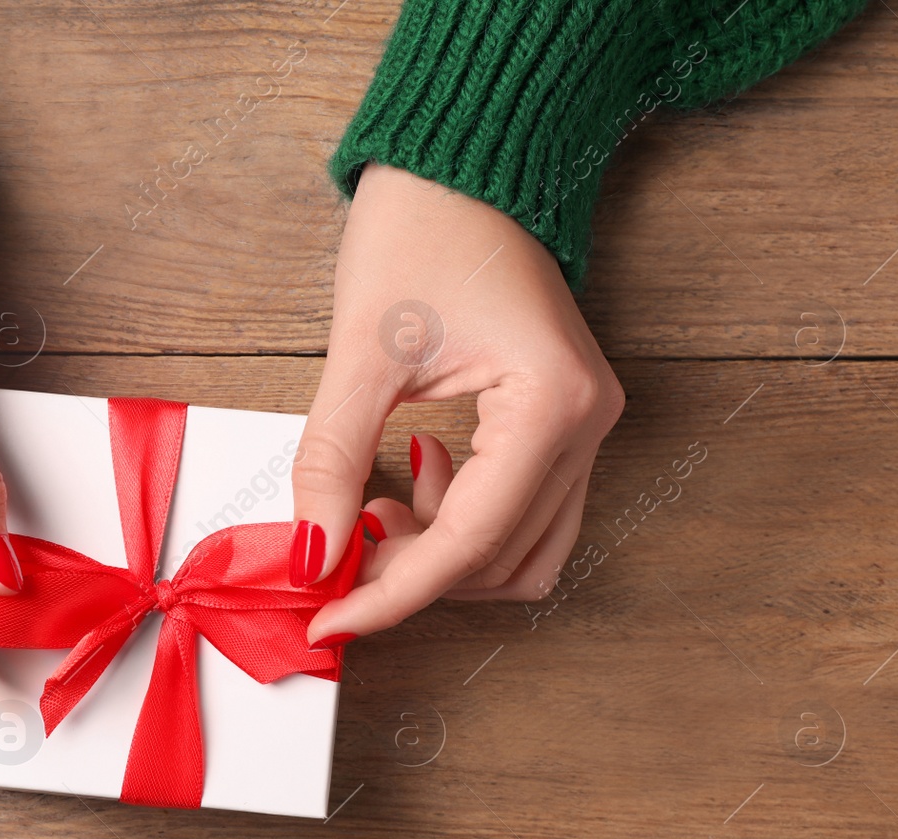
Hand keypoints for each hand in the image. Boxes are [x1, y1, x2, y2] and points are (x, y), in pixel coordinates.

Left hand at [293, 164, 624, 644]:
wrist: (464, 162)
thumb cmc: (424, 226)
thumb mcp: (361, 349)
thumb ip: (331, 461)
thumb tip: (311, 556)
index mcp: (550, 405)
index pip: (468, 544)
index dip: (390, 595)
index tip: (325, 617)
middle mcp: (586, 425)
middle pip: (499, 562)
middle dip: (411, 575)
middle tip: (335, 553)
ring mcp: (584, 426)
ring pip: (519, 552)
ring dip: (441, 557)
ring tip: (375, 507)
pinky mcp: (562, 422)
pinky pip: (522, 514)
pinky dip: (462, 525)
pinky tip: (412, 476)